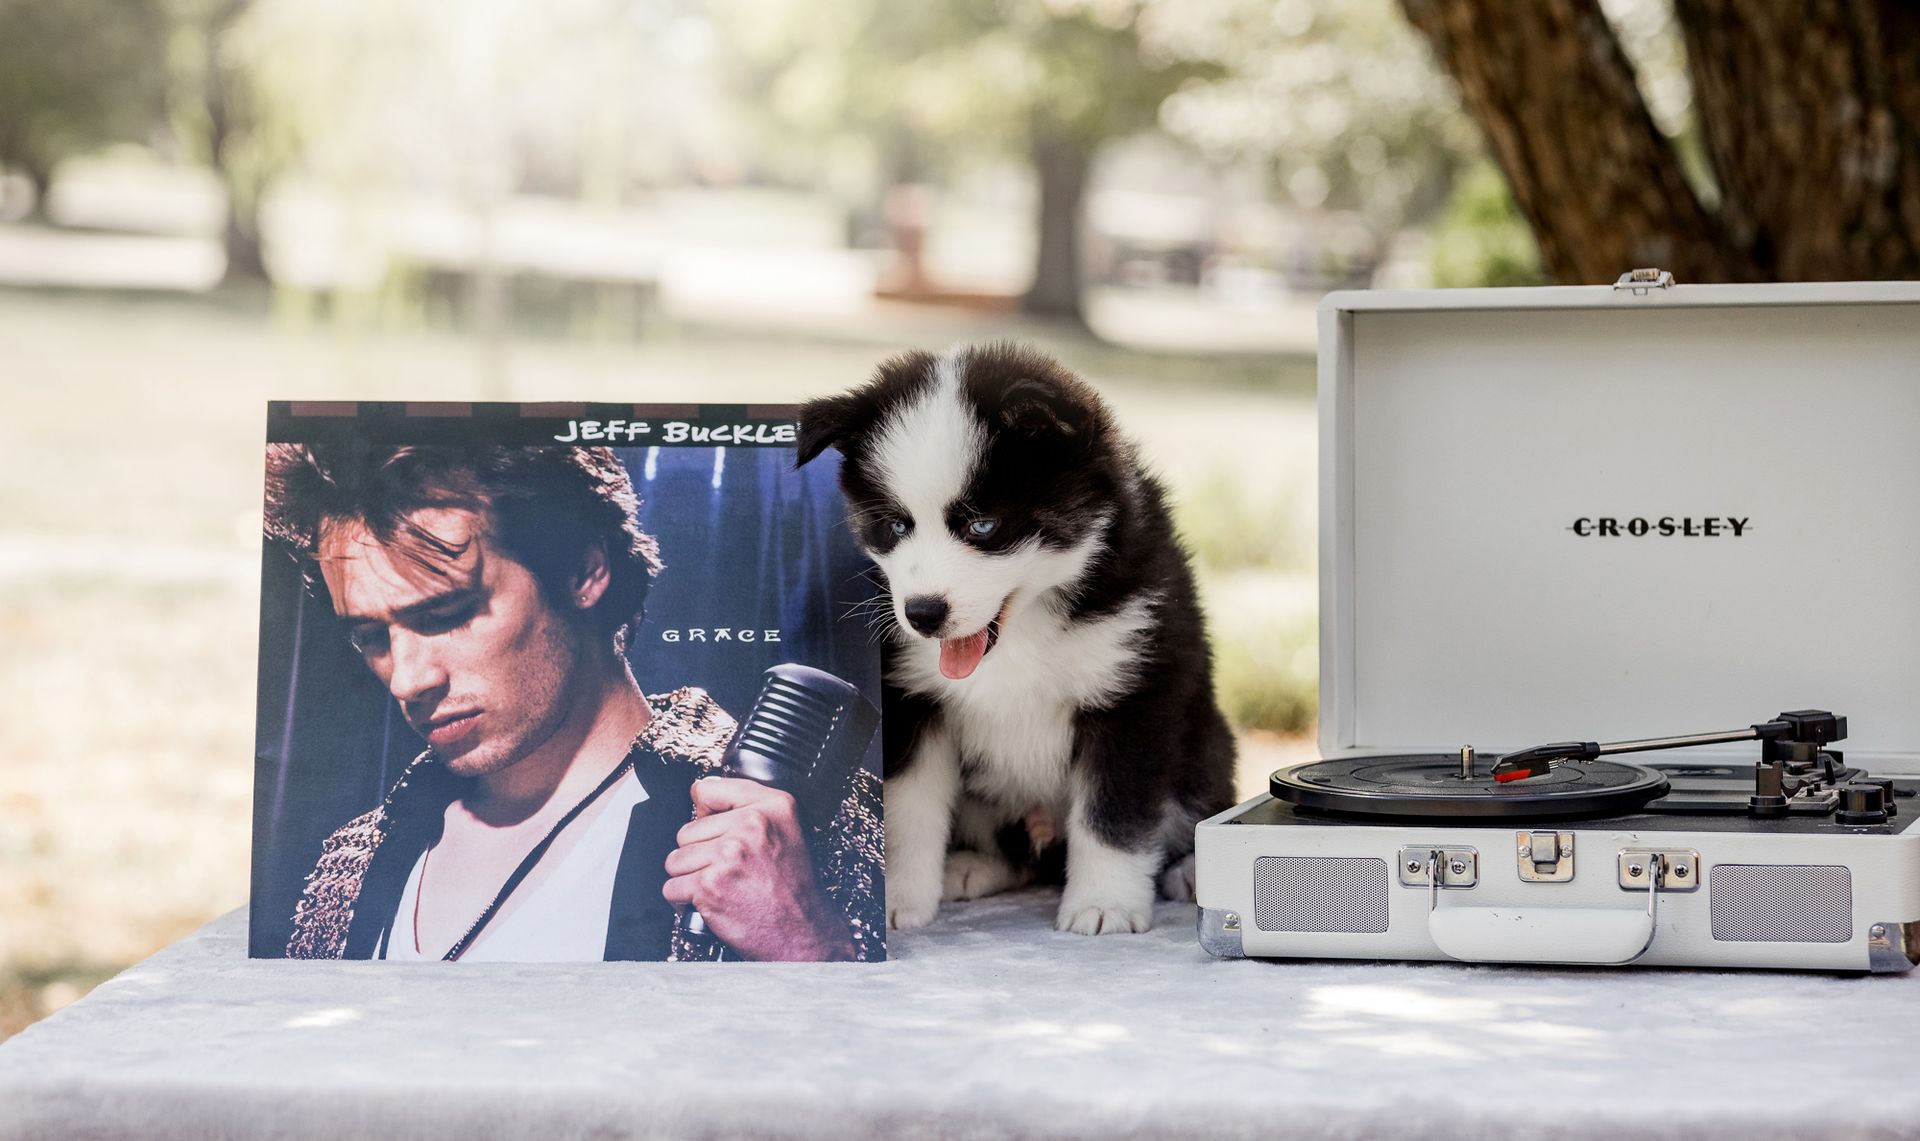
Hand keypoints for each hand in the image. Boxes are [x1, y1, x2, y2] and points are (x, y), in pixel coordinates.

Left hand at [662, 777, 854, 960]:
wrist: (802, 933)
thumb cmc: (793, 888)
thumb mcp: (787, 830)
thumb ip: (747, 804)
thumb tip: (700, 792)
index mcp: (772, 806)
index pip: (707, 790)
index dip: (708, 815)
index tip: (720, 832)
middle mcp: (751, 826)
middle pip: (687, 830)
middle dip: (700, 853)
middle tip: (728, 870)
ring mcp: (728, 855)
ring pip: (676, 859)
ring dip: (690, 877)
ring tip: (720, 885)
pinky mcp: (710, 886)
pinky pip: (672, 887)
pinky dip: (685, 900)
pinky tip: (711, 901)